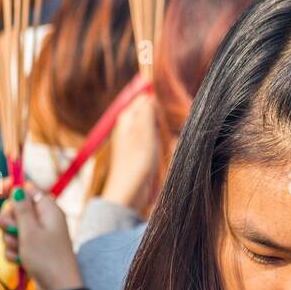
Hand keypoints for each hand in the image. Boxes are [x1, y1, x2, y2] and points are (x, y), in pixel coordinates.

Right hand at [0, 180, 81, 289]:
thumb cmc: (47, 259)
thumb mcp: (30, 231)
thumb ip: (21, 208)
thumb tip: (18, 188)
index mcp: (48, 209)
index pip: (26, 188)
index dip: (10, 188)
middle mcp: (43, 220)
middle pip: (15, 209)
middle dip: (8, 222)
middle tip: (14, 232)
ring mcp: (38, 236)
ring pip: (12, 229)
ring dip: (10, 240)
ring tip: (21, 252)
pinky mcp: (32, 250)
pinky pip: (15, 244)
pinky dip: (14, 252)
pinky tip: (20, 261)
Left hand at [101, 91, 160, 212]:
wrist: (128, 192)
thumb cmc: (136, 162)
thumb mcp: (145, 129)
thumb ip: (147, 110)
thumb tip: (150, 97)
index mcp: (126, 117)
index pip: (144, 98)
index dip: (157, 104)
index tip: (164, 117)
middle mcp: (127, 127)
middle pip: (149, 114)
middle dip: (160, 122)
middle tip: (161, 135)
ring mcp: (132, 141)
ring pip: (153, 130)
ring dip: (161, 137)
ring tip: (156, 150)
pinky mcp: (137, 155)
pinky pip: (152, 144)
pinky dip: (157, 148)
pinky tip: (156, 158)